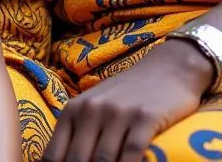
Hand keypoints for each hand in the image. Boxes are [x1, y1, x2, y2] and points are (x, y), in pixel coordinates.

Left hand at [45, 39, 214, 161]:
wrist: (167, 68)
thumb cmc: (126, 93)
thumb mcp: (94, 107)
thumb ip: (78, 134)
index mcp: (73, 111)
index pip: (54, 156)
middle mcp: (91, 110)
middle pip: (77, 161)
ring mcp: (118, 113)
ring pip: (104, 161)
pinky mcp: (145, 117)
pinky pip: (133, 153)